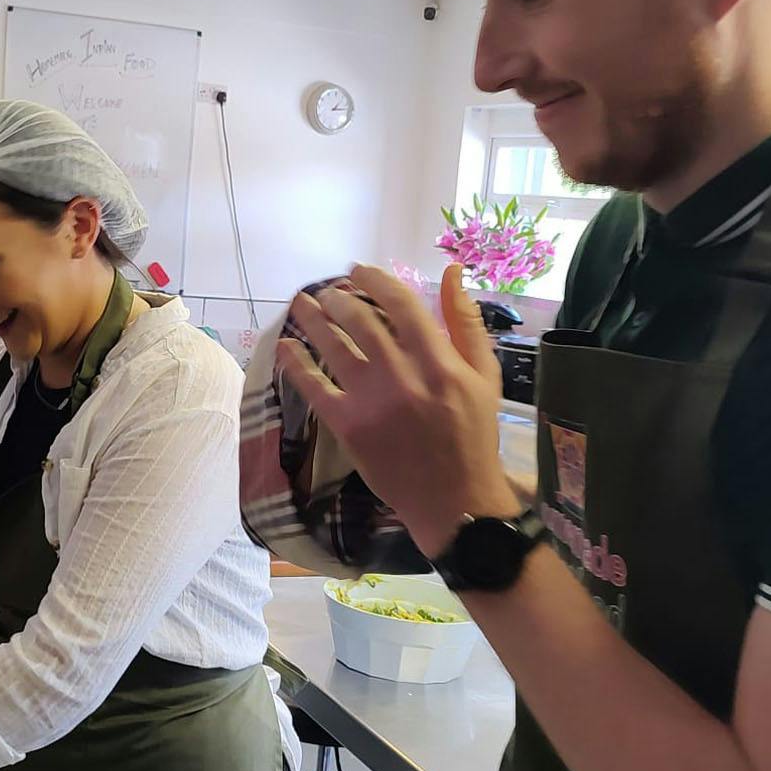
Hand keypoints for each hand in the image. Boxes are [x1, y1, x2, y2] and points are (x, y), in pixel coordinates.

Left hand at [279, 264, 519, 555]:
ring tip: (302, 305)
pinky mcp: (349, 427)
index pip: (400, 304)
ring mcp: (371, 402)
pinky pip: (315, 389)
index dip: (374, 280)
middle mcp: (402, 376)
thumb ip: (467, 322)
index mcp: (439, 361)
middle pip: (361, 321)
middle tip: (327, 292)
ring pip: (334, 348)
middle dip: (338, 299)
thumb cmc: (473, 434)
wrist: (454, 500)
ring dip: (314, 321)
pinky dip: (297, 364)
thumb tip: (453, 272)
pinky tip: (285, 347)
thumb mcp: (485, 375)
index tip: (358, 270)